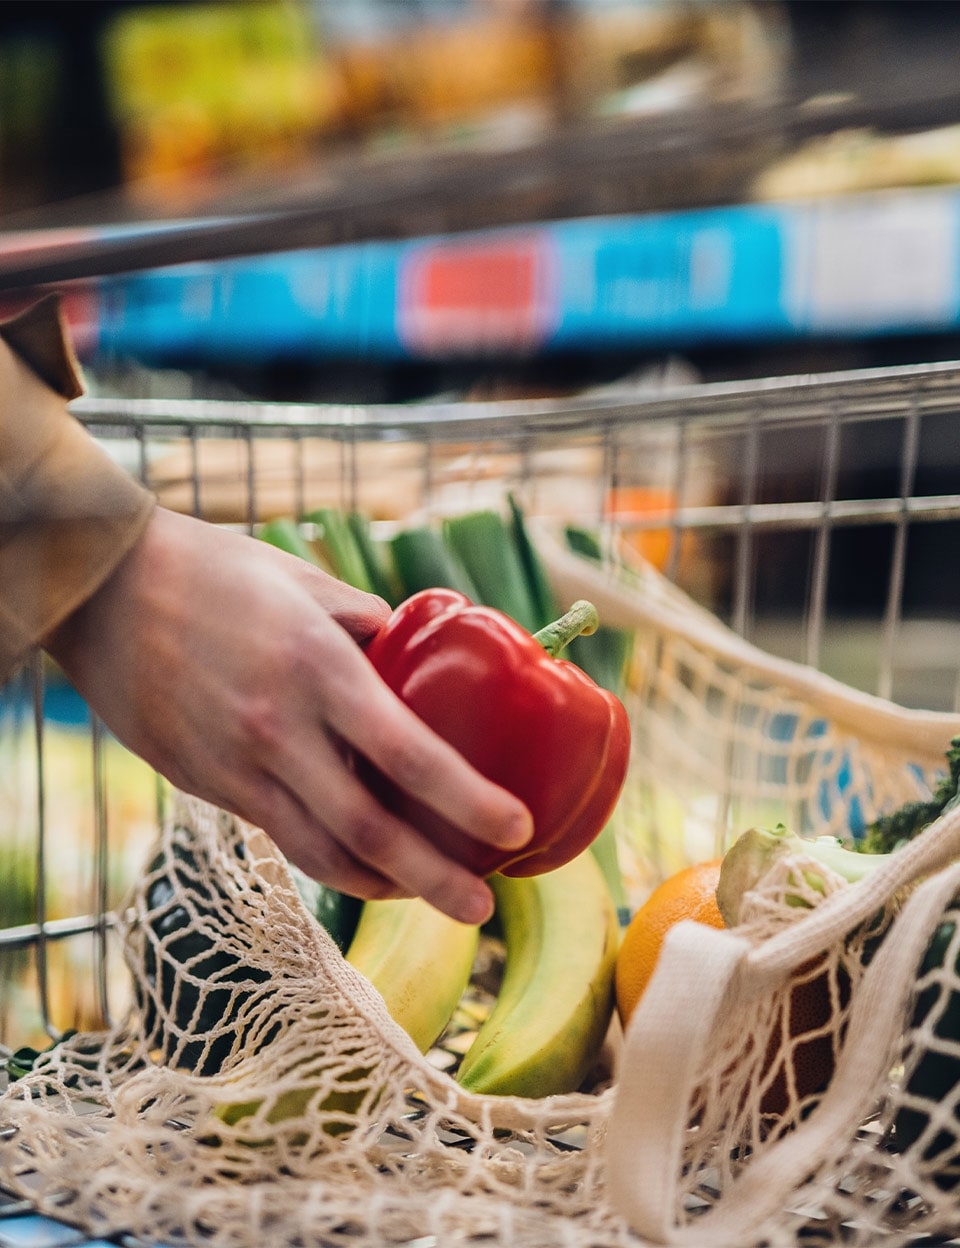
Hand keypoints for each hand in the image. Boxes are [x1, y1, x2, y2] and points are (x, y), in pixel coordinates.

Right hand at [44, 507, 531, 923]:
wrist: (105, 590)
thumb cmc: (215, 571)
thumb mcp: (305, 580)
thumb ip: (367, 623)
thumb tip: (415, 654)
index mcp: (317, 667)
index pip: (408, 754)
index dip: (467, 800)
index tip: (515, 827)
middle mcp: (279, 729)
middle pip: (370, 831)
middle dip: (435, 879)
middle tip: (482, 909)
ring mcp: (237, 765)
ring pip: (321, 853)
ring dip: (383, 885)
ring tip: (429, 895)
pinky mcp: (206, 784)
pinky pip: (280, 836)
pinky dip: (330, 860)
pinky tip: (363, 865)